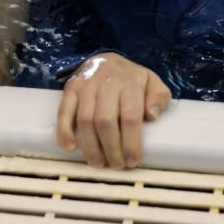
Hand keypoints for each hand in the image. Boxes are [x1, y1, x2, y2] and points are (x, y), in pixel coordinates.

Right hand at [57, 53, 171, 169]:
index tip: (133, 161)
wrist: (104, 58)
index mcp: (129, 83)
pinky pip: (64, 112)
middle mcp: (106, 83)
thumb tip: (152, 115)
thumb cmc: (130, 78)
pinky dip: (64, 131)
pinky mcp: (70, 88)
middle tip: (116, 165)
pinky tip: (70, 147)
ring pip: (85, 120)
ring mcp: (86, 86)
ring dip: (91, 146)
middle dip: (111, 149)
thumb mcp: (152, 82)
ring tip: (98, 163)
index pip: (130, 117)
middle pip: (105, 121)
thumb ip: (159, 97)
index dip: (131, 143)